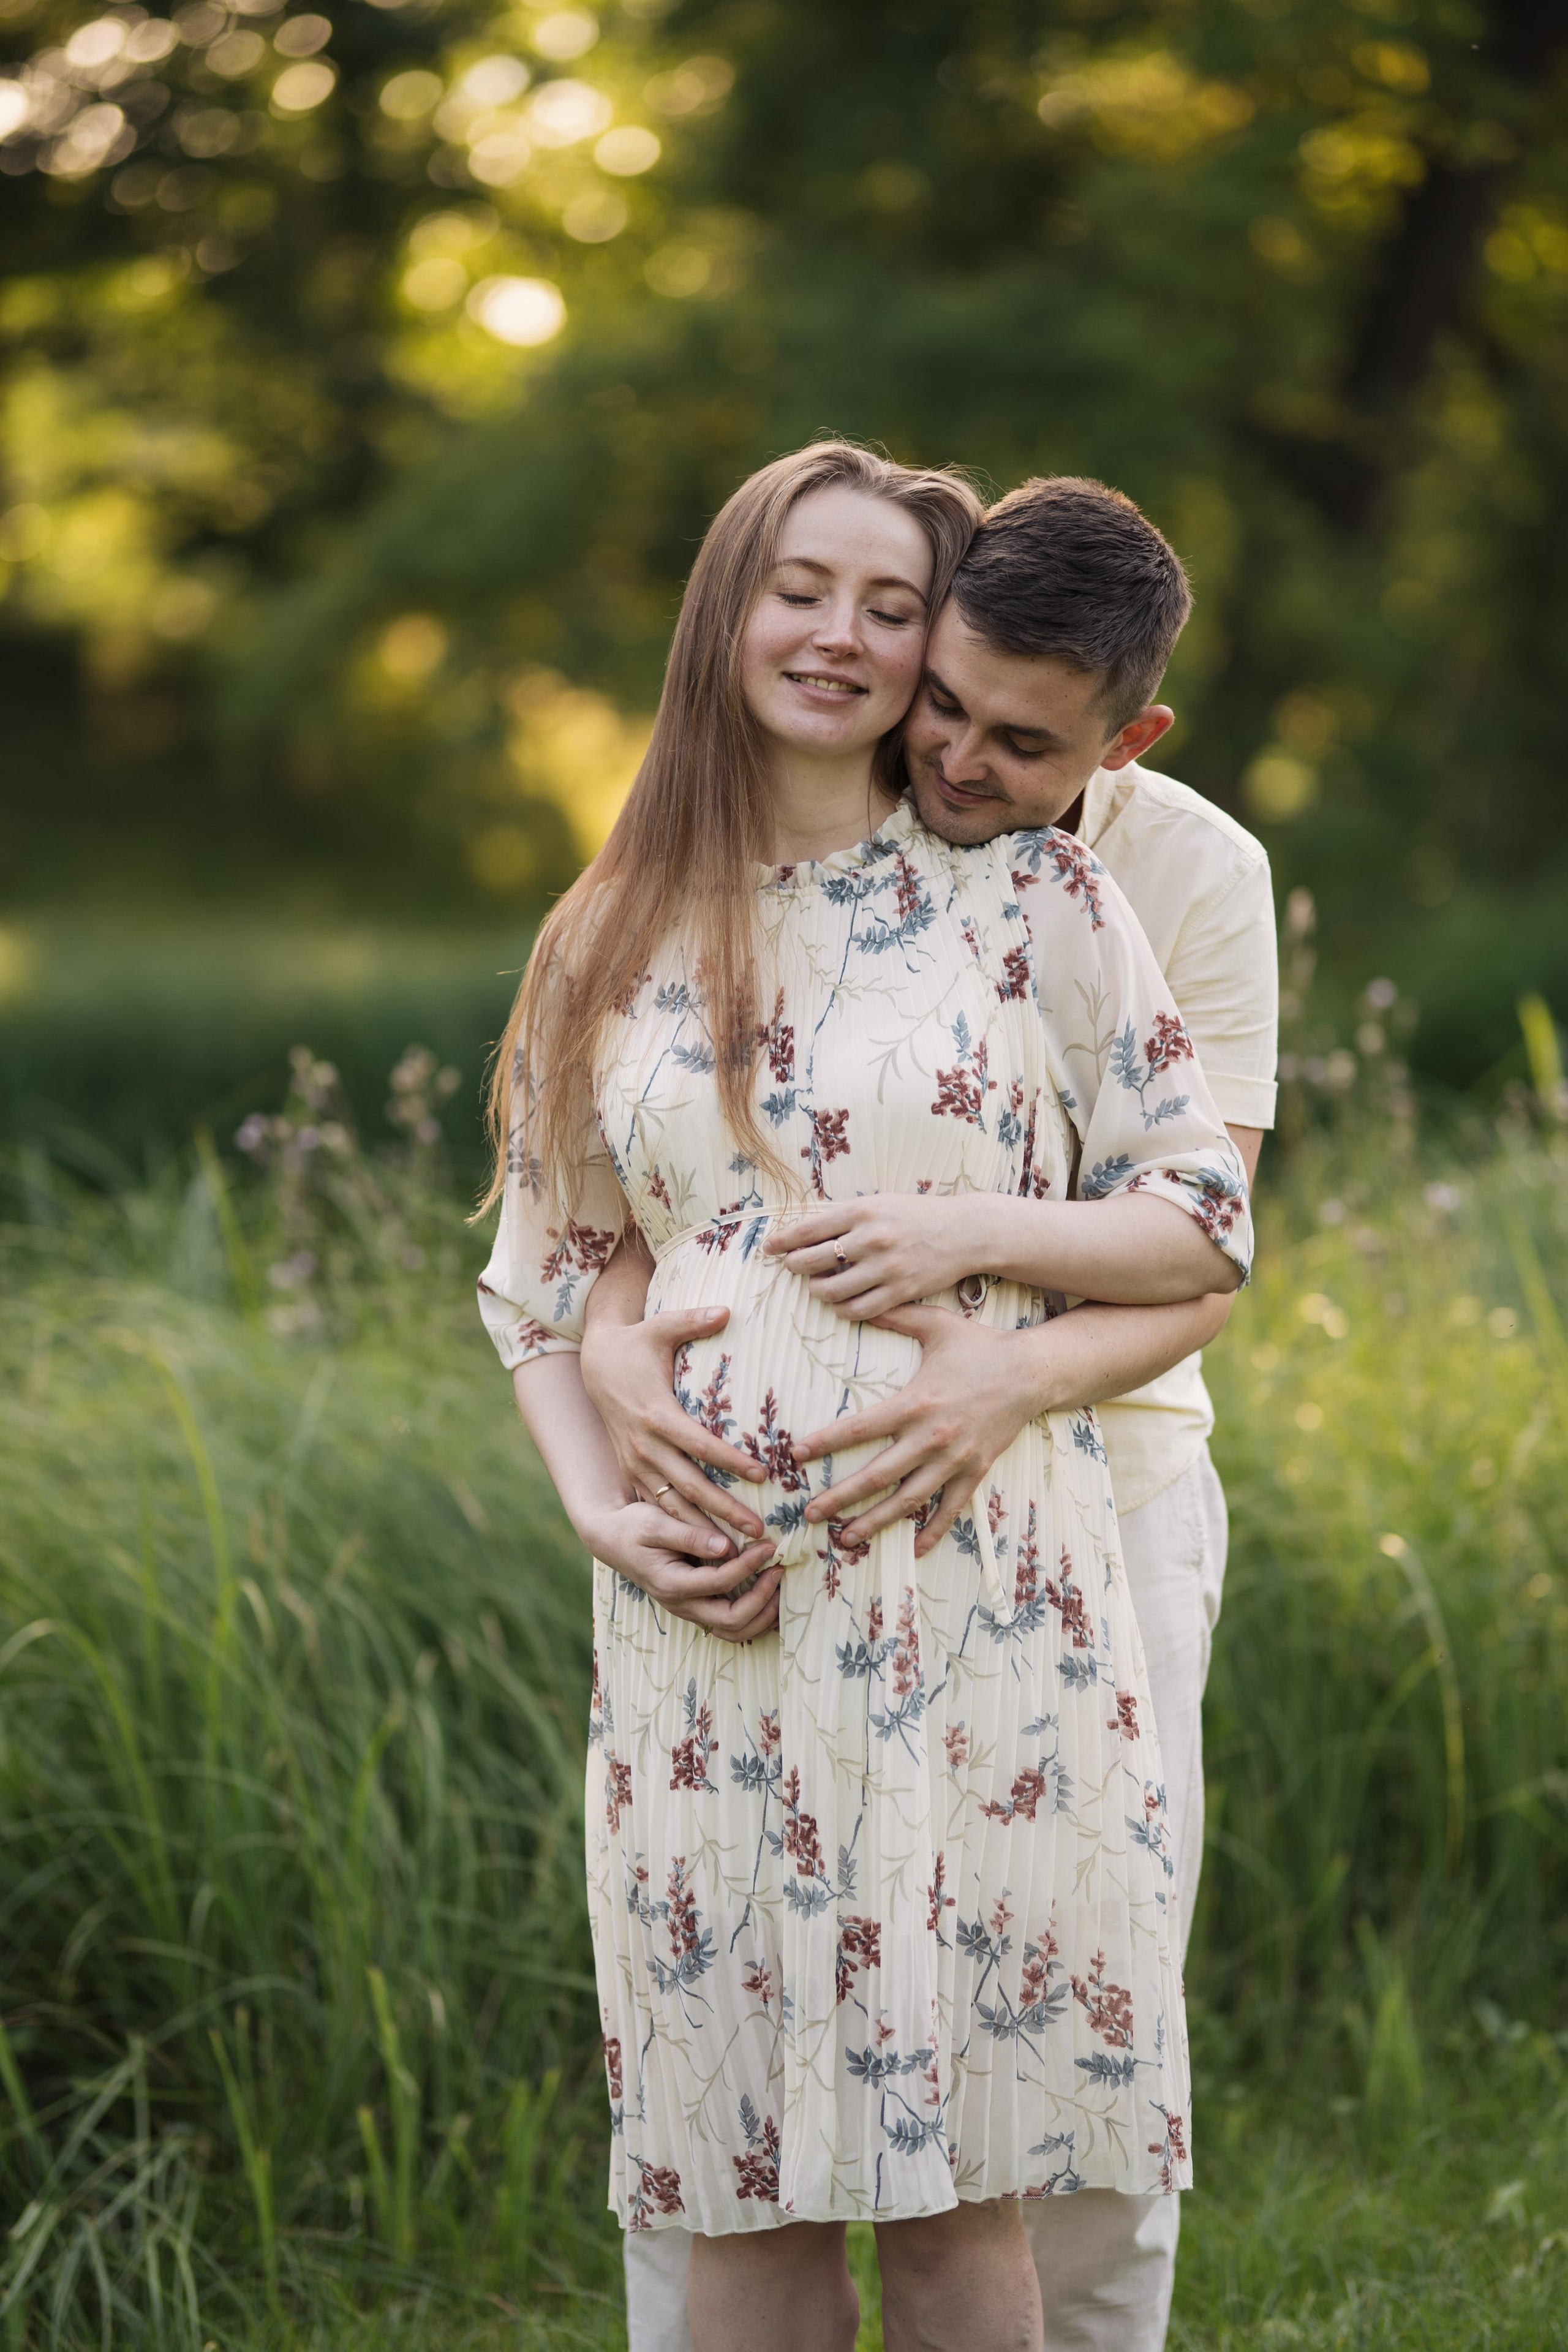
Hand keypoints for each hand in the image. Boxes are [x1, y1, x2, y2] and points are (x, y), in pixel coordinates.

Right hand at [578, 1498, 781, 1641]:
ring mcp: (689, 1610)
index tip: (768, 1545)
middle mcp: (681, 1605)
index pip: (720, 1583)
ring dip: (762, 1615)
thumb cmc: (633, 1526)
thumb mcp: (655, 1523)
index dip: (748, 1566)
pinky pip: (730, 1624)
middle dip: (762, 1600)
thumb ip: (690, 1535)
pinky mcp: (696, 1606)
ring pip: (733, 1631)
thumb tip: (726, 1546)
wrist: (613, 1539)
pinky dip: (754, 1616)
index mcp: (672, 1584)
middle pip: (731, 1621)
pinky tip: (770, 1596)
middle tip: (780, 1571)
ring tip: (780, 1588)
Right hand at [579, 1301, 766, 1542]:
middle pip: (689, 1483)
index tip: (763, 1475)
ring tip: (736, 1550)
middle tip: (758, 1530)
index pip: (700, 1443)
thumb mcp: (660, 1327)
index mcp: (656, 1412)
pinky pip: (657, 1504)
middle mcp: (644, 1444)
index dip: (731, 1460)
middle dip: (724, 1509)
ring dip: (703, 1527)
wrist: (595, 1363)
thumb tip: (727, 1309)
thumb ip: (694, 1320)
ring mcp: (635, 1461)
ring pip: (671, 1503)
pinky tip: (705, 1544)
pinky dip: (680, 1525)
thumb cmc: (636, 1343)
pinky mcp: (631, 1470)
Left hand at [763, 1194, 981, 1319]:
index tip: (768, 1247)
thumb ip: (845, 1217)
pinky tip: (840, 1304)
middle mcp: (871, 1239)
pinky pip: (858, 1310)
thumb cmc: (916, 1215)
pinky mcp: (901, 1291)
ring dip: (817, 1291)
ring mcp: (886, 1267)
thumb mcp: (879, 1203)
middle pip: (812, 1261)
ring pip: (831, 1290)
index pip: (807, 1229)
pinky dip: (842, 1310)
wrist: (963, 1231)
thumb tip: (804, 1232)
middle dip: (795, 1266)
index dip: (782, 1241)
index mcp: (862, 1211)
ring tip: (817, 1287)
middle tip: (794, 1267)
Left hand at [794, 1305, 1043, 1556]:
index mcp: (915, 1402)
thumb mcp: (936, 1324)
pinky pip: (951, 1507)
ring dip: (875, 1521)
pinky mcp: (976, 1470)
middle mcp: (932, 1436)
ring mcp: (955, 1459)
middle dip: (840, 1497)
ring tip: (846, 1538)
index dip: (825, 1443)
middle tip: (810, 1512)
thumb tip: (853, 1302)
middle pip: (877, 1475)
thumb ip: (894, 1315)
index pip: (859, 1428)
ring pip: (908, 1499)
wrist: (1034, 1371)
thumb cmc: (981, 1345)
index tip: (795, 1455)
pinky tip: (913, 1549)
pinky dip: (932, 1530)